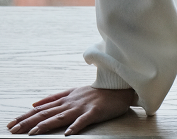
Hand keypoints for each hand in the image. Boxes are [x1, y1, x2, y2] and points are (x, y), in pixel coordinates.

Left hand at [7, 85, 135, 134]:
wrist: (118, 88)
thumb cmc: (95, 92)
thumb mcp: (72, 91)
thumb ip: (54, 98)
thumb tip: (34, 103)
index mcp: (65, 98)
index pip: (42, 108)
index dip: (26, 116)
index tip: (11, 123)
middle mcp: (71, 102)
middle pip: (47, 112)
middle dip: (28, 122)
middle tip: (13, 130)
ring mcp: (82, 106)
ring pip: (61, 117)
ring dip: (46, 125)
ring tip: (32, 133)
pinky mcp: (95, 111)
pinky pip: (84, 120)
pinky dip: (75, 127)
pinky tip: (67, 134)